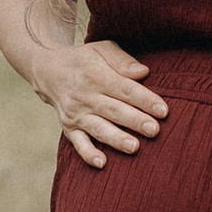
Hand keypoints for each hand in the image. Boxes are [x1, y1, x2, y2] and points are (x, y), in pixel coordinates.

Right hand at [42, 37, 168, 168]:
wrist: (49, 71)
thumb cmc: (85, 60)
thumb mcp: (102, 49)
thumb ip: (122, 60)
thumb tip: (143, 73)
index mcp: (96, 75)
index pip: (124, 89)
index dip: (144, 100)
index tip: (163, 110)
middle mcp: (84, 96)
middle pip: (114, 110)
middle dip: (135, 121)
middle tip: (154, 130)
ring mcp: (76, 114)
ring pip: (99, 128)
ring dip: (116, 139)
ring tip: (134, 147)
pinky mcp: (69, 128)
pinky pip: (78, 143)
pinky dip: (89, 154)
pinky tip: (102, 163)